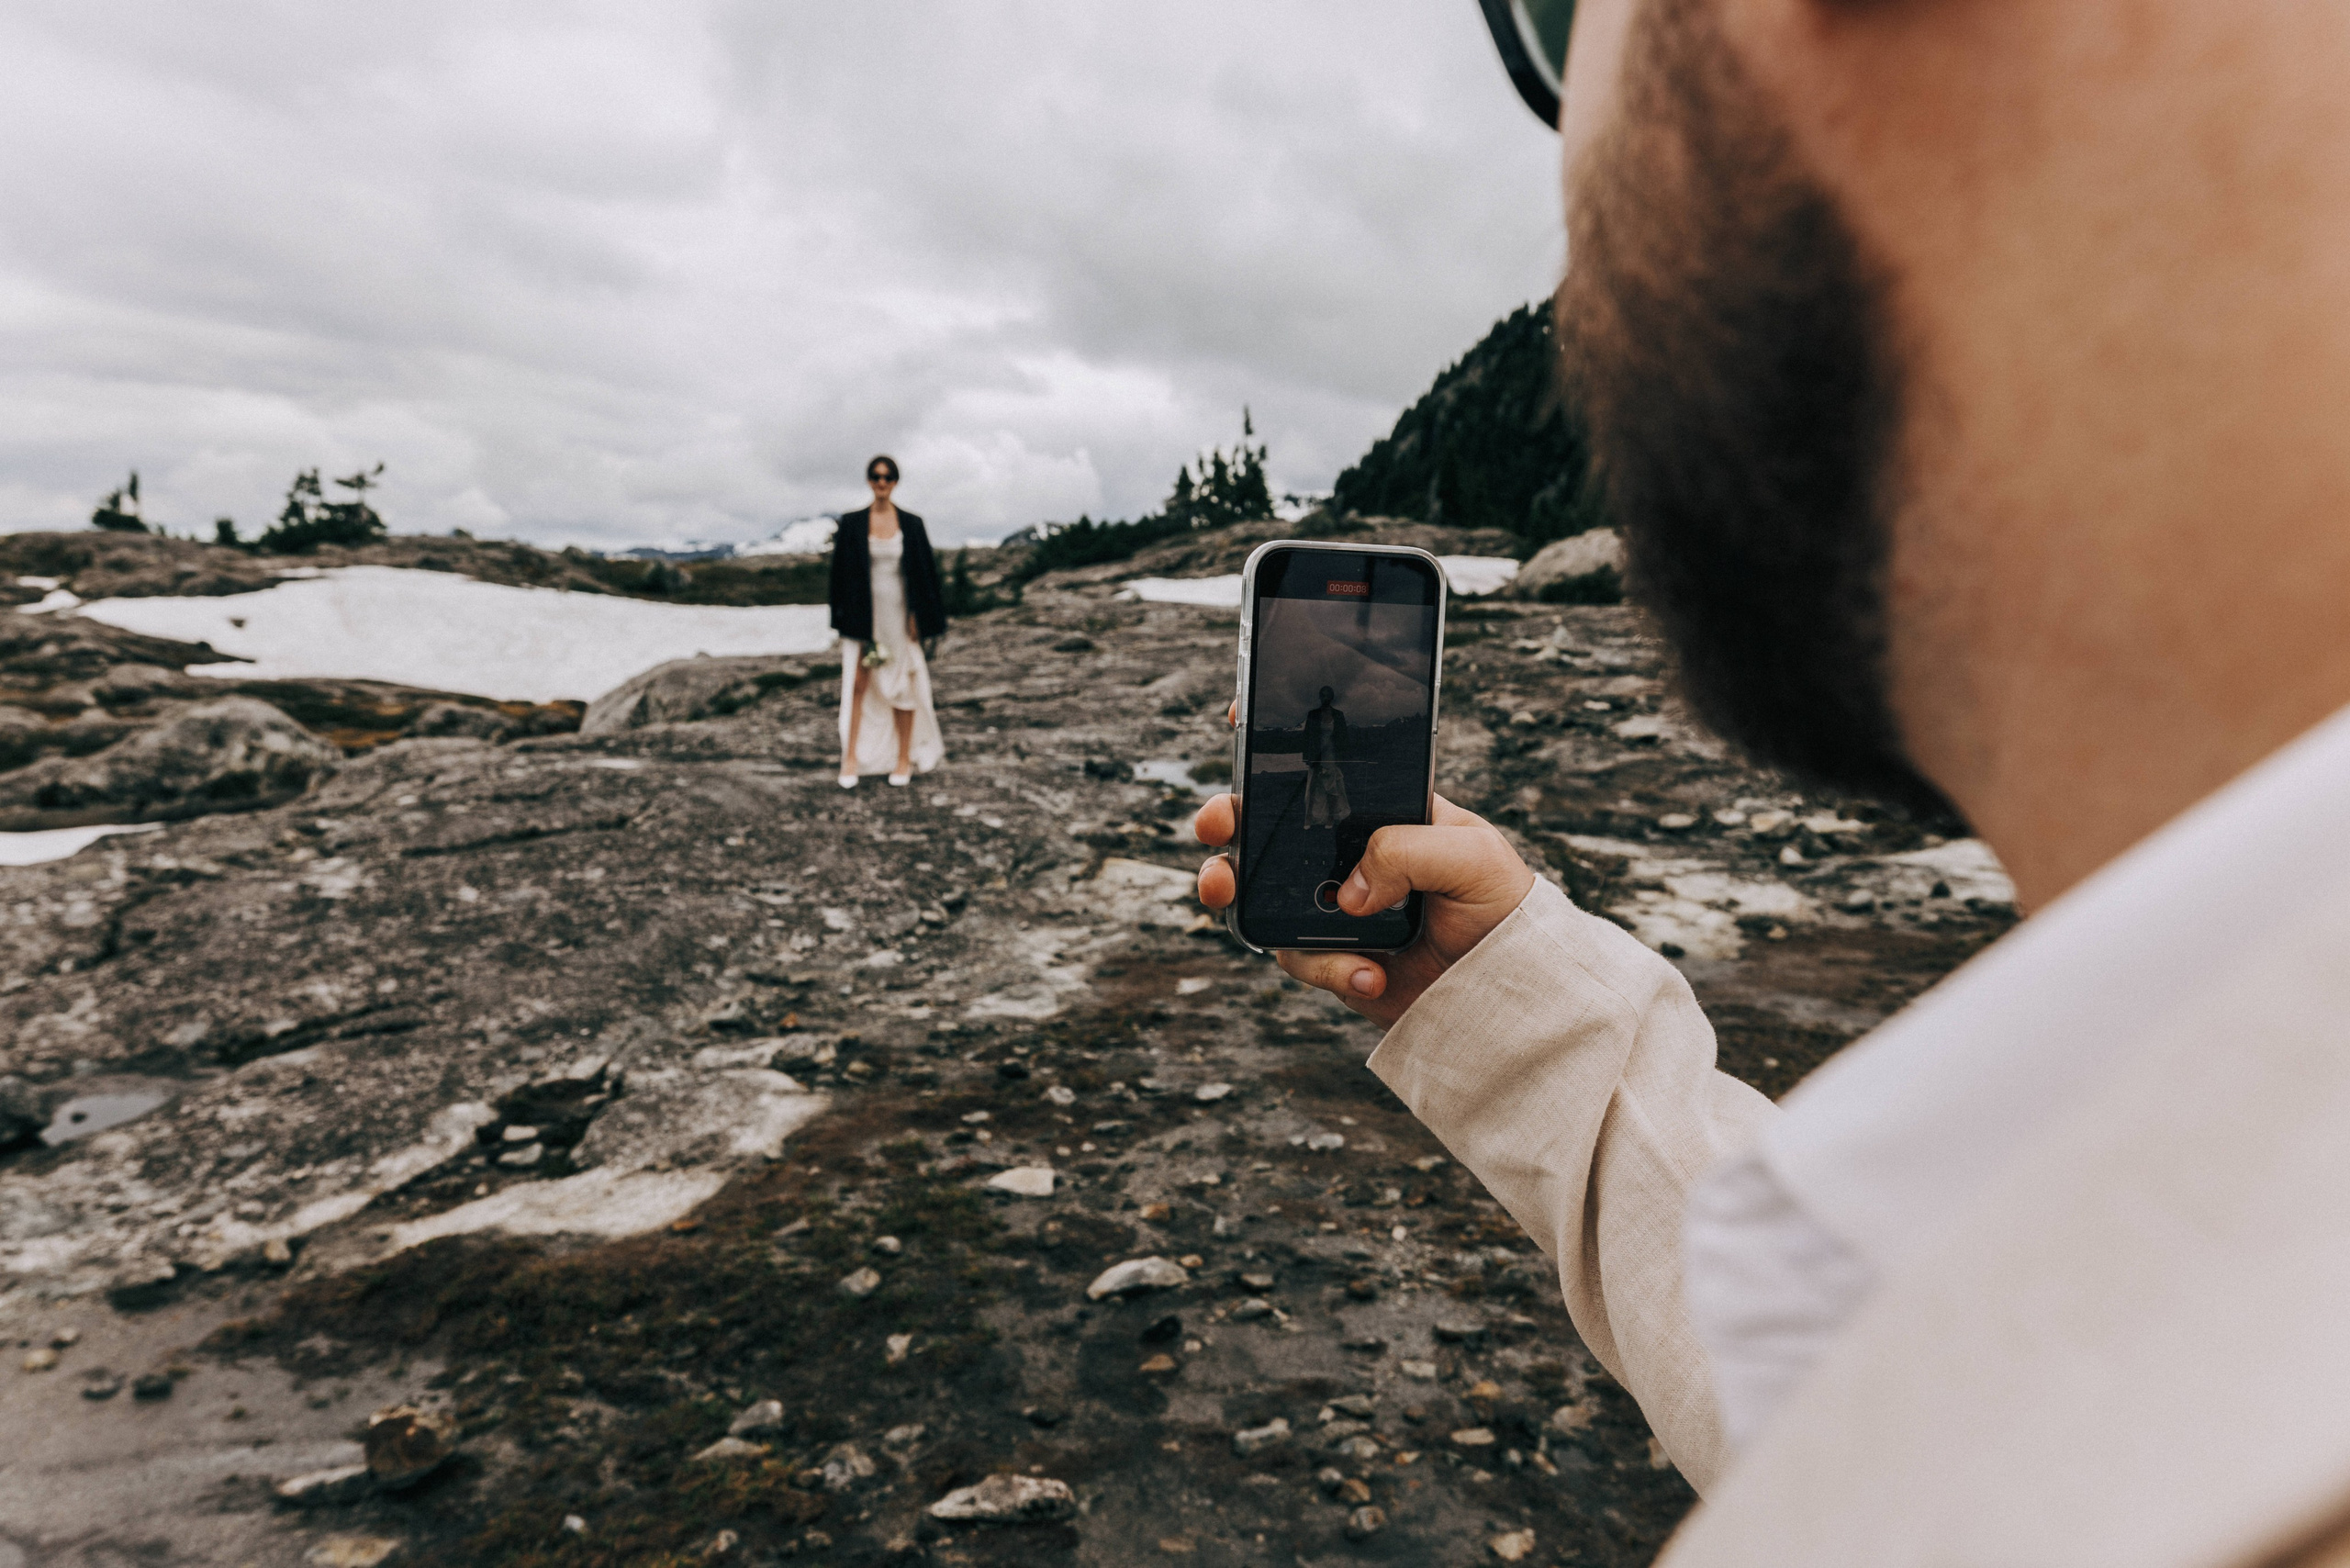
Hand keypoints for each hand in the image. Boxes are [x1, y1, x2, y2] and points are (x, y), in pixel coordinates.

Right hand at [1193, 704, 1534, 1026]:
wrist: (1505, 989)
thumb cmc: (1500, 906)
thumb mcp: (1473, 856)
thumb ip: (1409, 850)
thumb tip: (1347, 890)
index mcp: (1379, 810)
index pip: (1322, 769)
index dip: (1277, 744)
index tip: (1243, 722)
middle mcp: (1345, 853)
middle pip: (1266, 826)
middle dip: (1226, 817)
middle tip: (1217, 822)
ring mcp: (1330, 904)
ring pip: (1257, 890)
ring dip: (1234, 888)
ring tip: (1229, 890)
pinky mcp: (1328, 955)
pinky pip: (1296, 955)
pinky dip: (1327, 967)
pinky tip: (1371, 971)